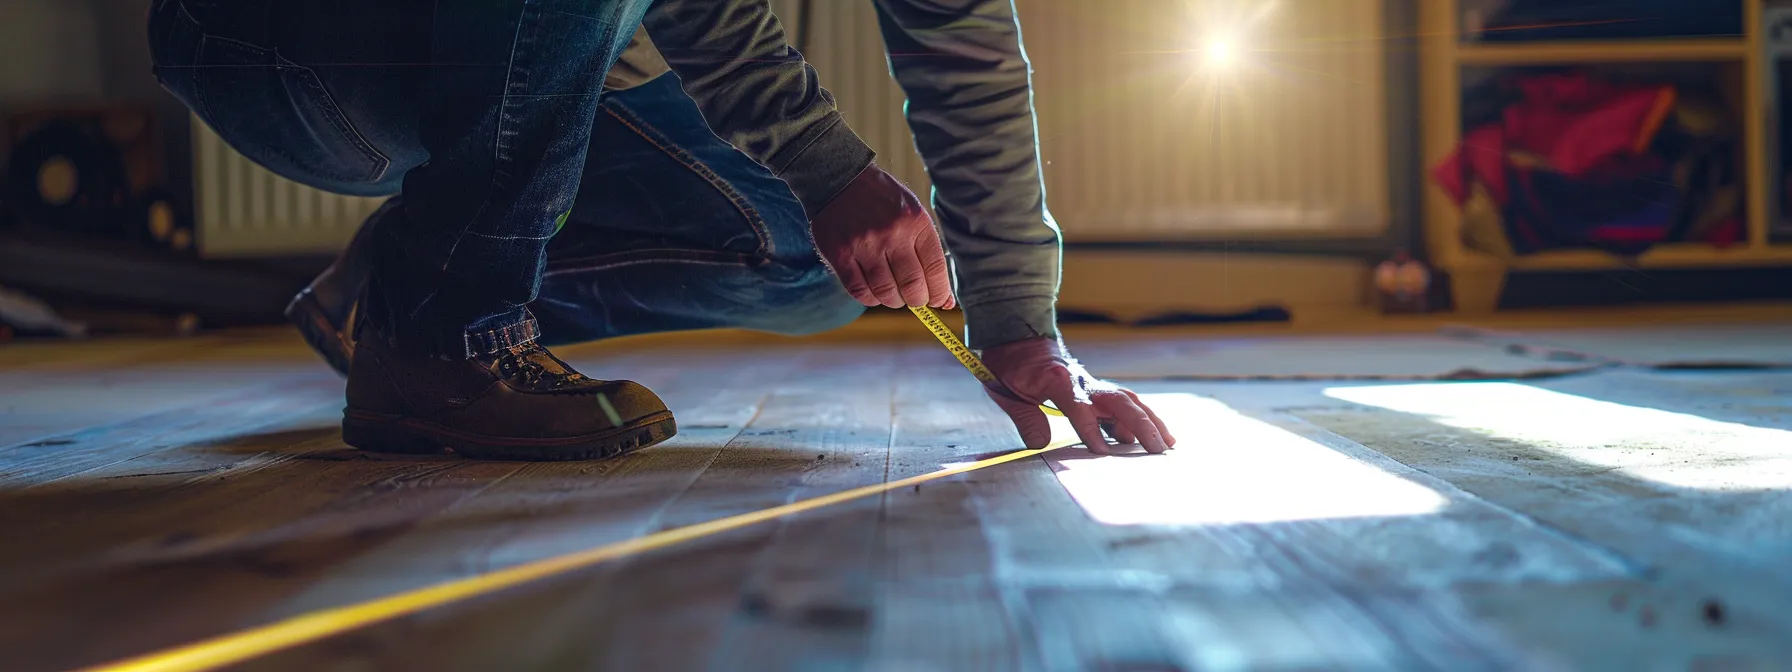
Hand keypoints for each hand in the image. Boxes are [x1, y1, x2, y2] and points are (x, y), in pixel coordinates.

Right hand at [810, 164, 954, 308]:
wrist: (841, 180)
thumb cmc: (883, 201)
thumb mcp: (912, 214)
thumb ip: (927, 253)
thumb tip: (944, 301)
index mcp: (915, 222)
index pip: (935, 269)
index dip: (939, 292)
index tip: (938, 301)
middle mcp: (892, 234)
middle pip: (912, 286)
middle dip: (917, 300)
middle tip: (915, 299)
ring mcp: (864, 245)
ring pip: (886, 293)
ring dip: (894, 300)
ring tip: (894, 294)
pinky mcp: (840, 254)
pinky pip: (860, 291)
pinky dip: (870, 298)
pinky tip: (874, 291)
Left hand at [981, 337, 1174, 454]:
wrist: (1019, 335)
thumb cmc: (1011, 365)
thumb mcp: (1006, 391)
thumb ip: (1025, 418)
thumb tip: (1039, 444)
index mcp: (1057, 380)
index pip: (1078, 406)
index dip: (1090, 429)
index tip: (1102, 452)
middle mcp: (1082, 381)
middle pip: (1118, 401)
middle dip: (1140, 425)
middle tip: (1156, 449)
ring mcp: (1093, 384)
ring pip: (1128, 401)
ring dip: (1150, 421)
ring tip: (1168, 444)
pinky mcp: (1096, 389)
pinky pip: (1124, 404)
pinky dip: (1142, 418)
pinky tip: (1156, 434)